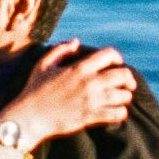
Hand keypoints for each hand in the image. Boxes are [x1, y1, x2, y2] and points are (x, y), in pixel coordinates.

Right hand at [17, 40, 136, 145]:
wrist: (30, 117)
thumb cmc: (34, 90)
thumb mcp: (44, 64)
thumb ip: (61, 50)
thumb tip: (76, 42)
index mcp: (80, 68)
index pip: (109, 54)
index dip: (117, 57)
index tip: (117, 63)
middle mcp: (89, 82)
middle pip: (123, 75)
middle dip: (129, 79)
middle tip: (128, 84)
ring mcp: (91, 100)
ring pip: (123, 96)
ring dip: (125, 97)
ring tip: (121, 99)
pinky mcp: (90, 117)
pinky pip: (116, 114)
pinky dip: (120, 113)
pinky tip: (116, 112)